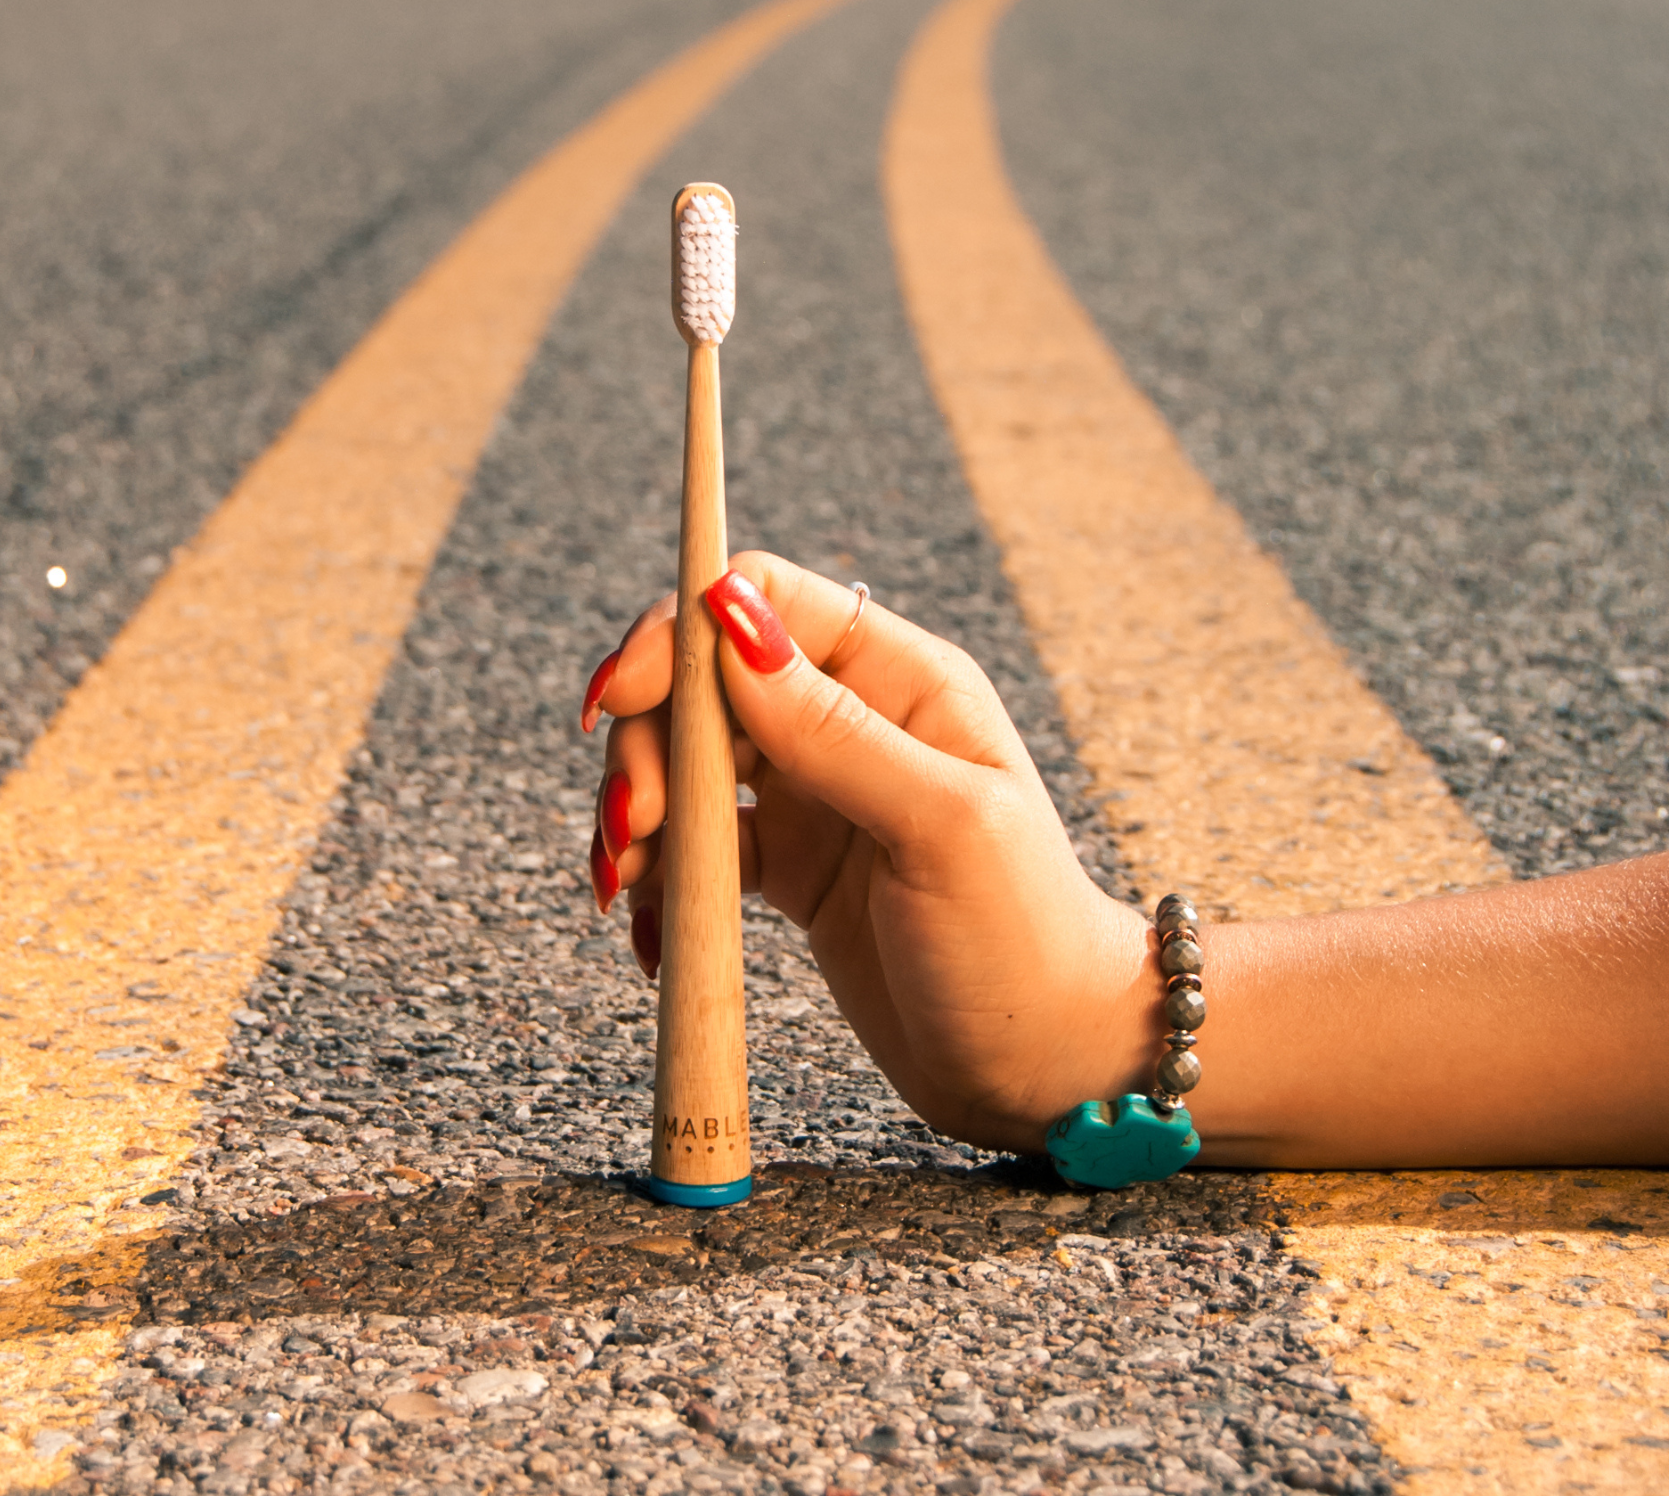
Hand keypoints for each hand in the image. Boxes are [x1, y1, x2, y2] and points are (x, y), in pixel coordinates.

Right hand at [579, 551, 1159, 1153]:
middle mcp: (850, 719)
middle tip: (629, 824)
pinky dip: (656, 875)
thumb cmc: (1024, 940)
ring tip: (625, 883)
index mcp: (901, 679)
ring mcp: (813, 792)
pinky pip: (693, 843)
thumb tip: (732, 625)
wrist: (1047, 1069)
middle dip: (648, 742)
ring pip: (687, 760)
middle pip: (705, 681)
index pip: (767, 598)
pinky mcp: (786, 863)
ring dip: (639, 810)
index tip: (622, 695)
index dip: (681, 627)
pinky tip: (650, 929)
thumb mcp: (943, 827)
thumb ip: (836, 730)